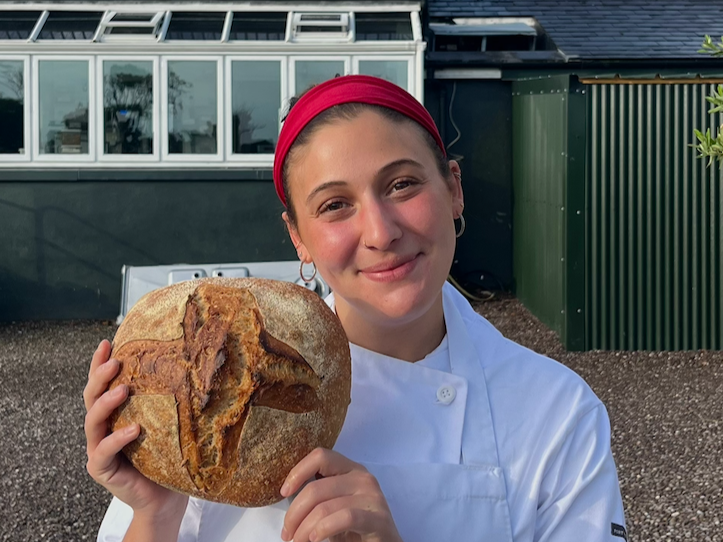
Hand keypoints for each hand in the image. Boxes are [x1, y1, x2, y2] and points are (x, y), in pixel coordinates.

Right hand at [83, 340, 187, 522]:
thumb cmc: (169, 454)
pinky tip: (133, 429)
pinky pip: (104, 451)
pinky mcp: (101, 468)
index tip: (108, 341)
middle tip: (116, 361)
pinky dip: (117, 439)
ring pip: (92, 421)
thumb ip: (168, 398)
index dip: (99, 362)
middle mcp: (102, 427)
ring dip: (106, 402)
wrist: (165, 496)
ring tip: (123, 390)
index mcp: (114, 412)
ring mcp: (98, 448)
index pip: (102, 383)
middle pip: (90, 396)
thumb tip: (198, 361)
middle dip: (99, 376)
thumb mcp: (168, 420)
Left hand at [280, 448, 402, 541]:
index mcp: (351, 469)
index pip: (321, 456)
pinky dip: (323, 529)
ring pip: (324, 508)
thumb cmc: (355, 528)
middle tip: (287, 533)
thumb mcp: (334, 505)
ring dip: (304, 529)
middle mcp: (363, 478)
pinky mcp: (378, 518)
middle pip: (316, 488)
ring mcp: (372, 497)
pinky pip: (344, 518)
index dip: (298, 471)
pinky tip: (315, 539)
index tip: (284, 492)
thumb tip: (287, 494)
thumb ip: (319, 495)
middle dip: (294, 513)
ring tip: (298, 541)